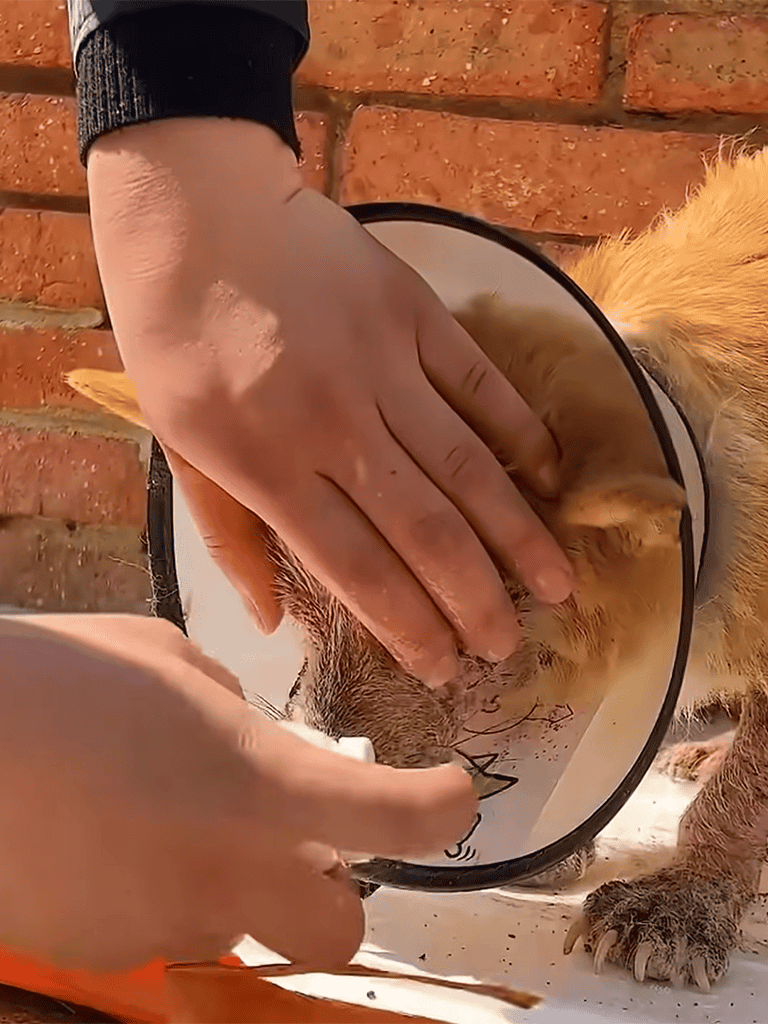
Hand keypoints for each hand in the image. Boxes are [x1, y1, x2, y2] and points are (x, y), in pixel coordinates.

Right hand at [0, 614, 475, 971]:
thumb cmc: (60, 676)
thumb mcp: (169, 661)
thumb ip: (233, 707)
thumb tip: (251, 734)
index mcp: (257, 782)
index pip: (392, 819)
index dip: (439, 811)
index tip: (451, 794)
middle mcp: (226, 870)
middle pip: (337, 930)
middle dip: (329, 888)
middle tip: (289, 832)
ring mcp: (163, 922)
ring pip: (238, 920)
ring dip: (229, 875)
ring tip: (158, 808)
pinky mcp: (104, 949)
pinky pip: (163, 922)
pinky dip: (159, 885)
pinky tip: (109, 831)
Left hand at [87, 118, 573, 684]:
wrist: (195, 213)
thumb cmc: (176, 339)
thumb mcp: (176, 447)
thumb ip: (228, 537)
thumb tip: (269, 624)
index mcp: (267, 464)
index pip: (356, 568)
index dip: (409, 626)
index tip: (443, 667)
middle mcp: (334, 423)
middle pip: (424, 531)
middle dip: (474, 600)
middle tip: (507, 647)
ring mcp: (382, 364)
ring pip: (468, 468)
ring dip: (517, 534)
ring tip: (555, 586)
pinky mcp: (413, 312)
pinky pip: (482, 383)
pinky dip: (521, 432)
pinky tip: (551, 477)